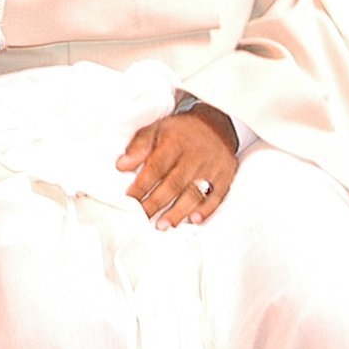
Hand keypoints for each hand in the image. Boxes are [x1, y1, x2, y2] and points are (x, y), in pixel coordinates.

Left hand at [118, 104, 238, 228]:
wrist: (215, 124)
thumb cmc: (179, 131)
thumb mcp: (156, 130)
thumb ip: (138, 148)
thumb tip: (121, 166)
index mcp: (175, 141)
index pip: (156, 166)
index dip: (142, 185)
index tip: (130, 199)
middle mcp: (195, 155)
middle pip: (174, 183)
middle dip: (157, 203)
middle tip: (143, 218)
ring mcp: (213, 166)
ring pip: (195, 192)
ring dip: (179, 211)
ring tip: (164, 225)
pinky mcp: (226, 175)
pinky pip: (218, 195)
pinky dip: (206, 209)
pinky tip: (194, 220)